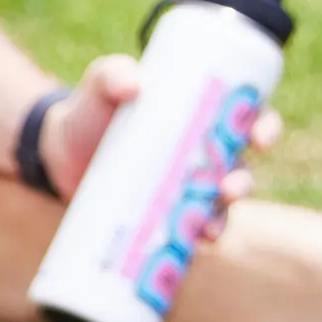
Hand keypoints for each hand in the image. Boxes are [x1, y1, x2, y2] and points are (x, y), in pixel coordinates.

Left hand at [39, 56, 282, 231]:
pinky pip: (190, 232)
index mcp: (202, 117)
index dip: (265, 127)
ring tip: (209, 227)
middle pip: (241, 169)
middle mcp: (203, 156)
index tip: (259, 136)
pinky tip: (190, 247)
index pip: (248, 120)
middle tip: (229, 187)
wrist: (57, 151)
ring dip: (222, 217)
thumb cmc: (90, 109)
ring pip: (220, 207)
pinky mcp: (166, 215)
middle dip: (243, 181)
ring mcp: (186, 188)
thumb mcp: (101, 85)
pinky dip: (193, 240)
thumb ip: (112, 74)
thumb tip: (135, 84)